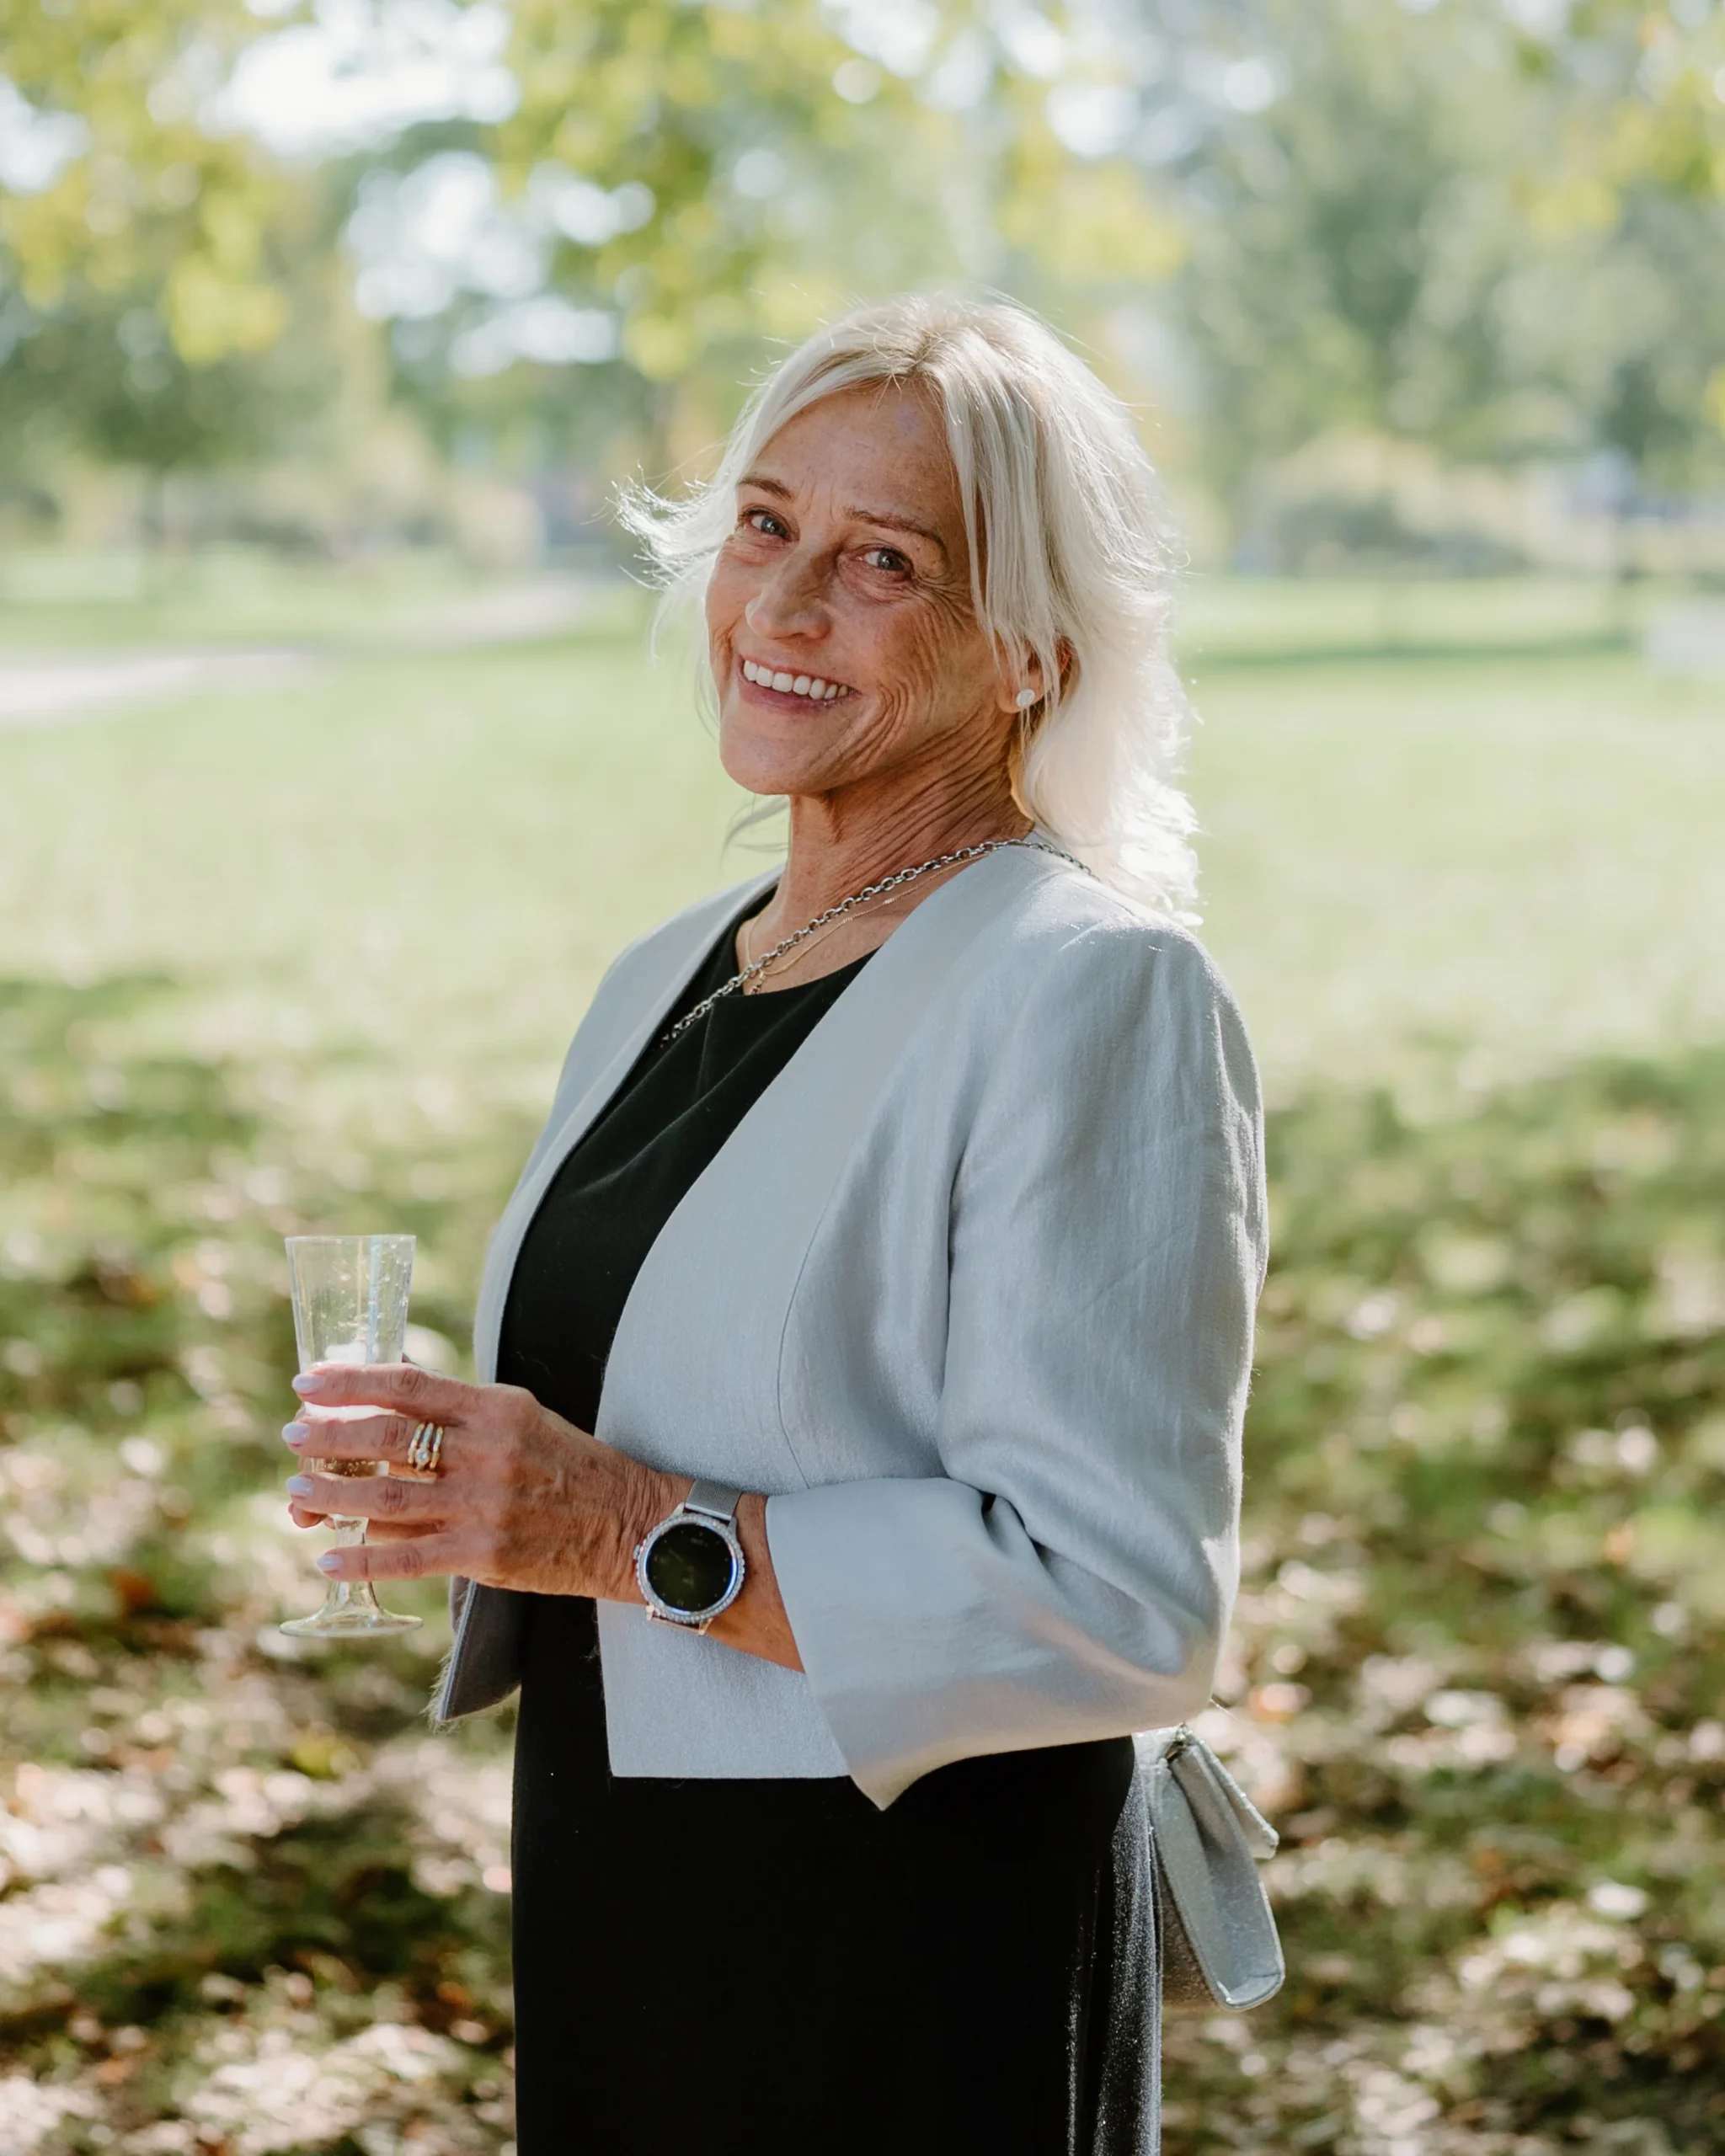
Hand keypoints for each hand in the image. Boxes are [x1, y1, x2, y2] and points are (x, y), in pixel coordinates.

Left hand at [281, 1361, 678, 1598]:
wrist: (630, 1526)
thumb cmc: (571, 1468)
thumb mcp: (524, 1419)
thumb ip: (463, 1413)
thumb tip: (392, 1405)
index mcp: (496, 1410)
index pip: (410, 1386)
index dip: (352, 1382)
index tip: (310, 1382)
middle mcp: (487, 1453)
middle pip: (387, 1439)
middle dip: (329, 1436)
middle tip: (293, 1436)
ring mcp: (483, 1506)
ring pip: (385, 1497)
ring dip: (330, 1494)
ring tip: (295, 1492)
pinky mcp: (483, 1555)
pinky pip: (406, 1555)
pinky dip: (361, 1555)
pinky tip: (328, 1555)